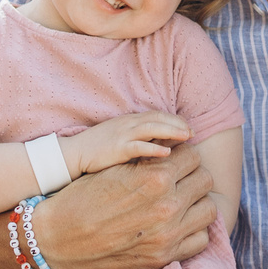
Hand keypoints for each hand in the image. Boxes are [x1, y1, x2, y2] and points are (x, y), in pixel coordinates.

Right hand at [32, 144, 215, 268]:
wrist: (56, 241)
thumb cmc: (81, 199)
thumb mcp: (113, 168)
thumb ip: (147, 158)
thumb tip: (173, 147)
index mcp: (154, 178)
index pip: (193, 156)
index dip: (182, 157)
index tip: (175, 162)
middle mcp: (167, 205)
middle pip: (204, 180)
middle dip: (192, 177)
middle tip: (179, 181)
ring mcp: (168, 234)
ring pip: (209, 209)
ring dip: (197, 203)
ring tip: (181, 202)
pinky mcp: (164, 257)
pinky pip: (201, 239)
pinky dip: (193, 231)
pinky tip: (179, 225)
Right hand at [66, 112, 190, 173]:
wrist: (74, 153)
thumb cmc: (99, 149)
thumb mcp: (121, 137)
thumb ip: (139, 137)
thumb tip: (162, 143)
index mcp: (130, 120)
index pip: (158, 115)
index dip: (175, 120)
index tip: (189, 128)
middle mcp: (128, 124)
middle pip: (158, 118)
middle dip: (177, 124)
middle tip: (193, 133)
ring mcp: (122, 135)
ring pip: (151, 128)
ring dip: (171, 131)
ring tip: (186, 137)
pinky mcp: (116, 148)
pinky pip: (138, 146)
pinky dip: (153, 148)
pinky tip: (166, 153)